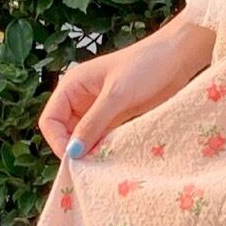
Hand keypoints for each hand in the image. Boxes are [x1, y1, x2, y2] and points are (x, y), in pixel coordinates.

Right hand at [37, 21, 212, 161]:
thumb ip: (93, 123)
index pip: (50, 120)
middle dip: (73, 149)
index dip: (57, 140)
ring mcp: (99, 109)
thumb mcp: (116, 95)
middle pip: (64, 132)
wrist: (176, 59)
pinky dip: (103, 149)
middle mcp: (81, 98)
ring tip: (101, 164)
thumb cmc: (145, 66)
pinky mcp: (116, 118)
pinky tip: (112, 158)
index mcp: (72, 86)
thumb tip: (73, 152)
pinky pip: (101, 138)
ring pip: (83, 138)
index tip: (73, 158)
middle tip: (89, 167)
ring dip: (89, 151)